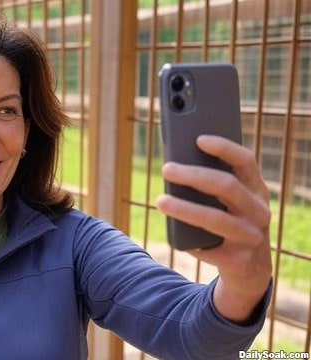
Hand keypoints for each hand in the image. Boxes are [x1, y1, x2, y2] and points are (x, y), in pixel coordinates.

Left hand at [156, 134, 272, 321]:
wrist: (249, 268)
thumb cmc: (229, 222)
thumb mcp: (228, 202)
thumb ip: (211, 184)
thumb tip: (175, 164)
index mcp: (256, 189)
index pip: (245, 161)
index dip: (224, 148)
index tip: (198, 139)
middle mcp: (259, 210)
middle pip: (226, 186)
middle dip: (193, 175)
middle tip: (166, 168)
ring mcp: (251, 236)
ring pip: (214, 218)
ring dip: (184, 208)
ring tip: (159, 201)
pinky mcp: (238, 260)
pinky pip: (207, 247)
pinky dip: (188, 239)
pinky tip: (175, 235)